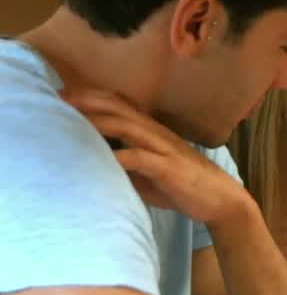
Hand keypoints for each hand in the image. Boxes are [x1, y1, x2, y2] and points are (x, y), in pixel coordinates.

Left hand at [63, 89, 252, 223]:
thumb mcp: (147, 171)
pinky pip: (141, 158)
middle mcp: (155, 133)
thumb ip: (123, 161)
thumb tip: (93, 161)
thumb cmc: (180, 186)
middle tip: (58, 98)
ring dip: (99, 121)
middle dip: (87, 101)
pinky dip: (121, 156)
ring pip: (127, 127)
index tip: (62, 96)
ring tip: (73, 120)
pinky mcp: (169, 168)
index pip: (118, 104)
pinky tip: (104, 158)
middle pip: (119, 108)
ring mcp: (163, 148)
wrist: (220, 198)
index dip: (91, 97)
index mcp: (150, 132)